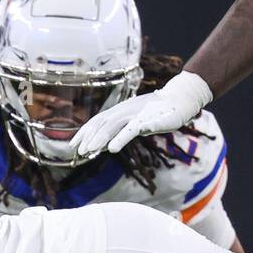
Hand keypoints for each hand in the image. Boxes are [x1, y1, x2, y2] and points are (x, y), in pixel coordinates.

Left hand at [71, 71, 212, 156]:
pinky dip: (120, 138)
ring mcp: (134, 114)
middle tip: (78, 152)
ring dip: (99, 139)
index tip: (73, 145)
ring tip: (89, 151)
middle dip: (88, 137)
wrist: (179, 101)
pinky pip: (131, 129)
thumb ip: (120, 131)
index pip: (97, 121)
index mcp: (119, 111)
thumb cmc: (157, 112)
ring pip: (112, 126)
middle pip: (101, 123)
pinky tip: (112, 149)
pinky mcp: (146, 119)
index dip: (84, 132)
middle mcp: (123, 110)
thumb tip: (104, 145)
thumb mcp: (135, 122)